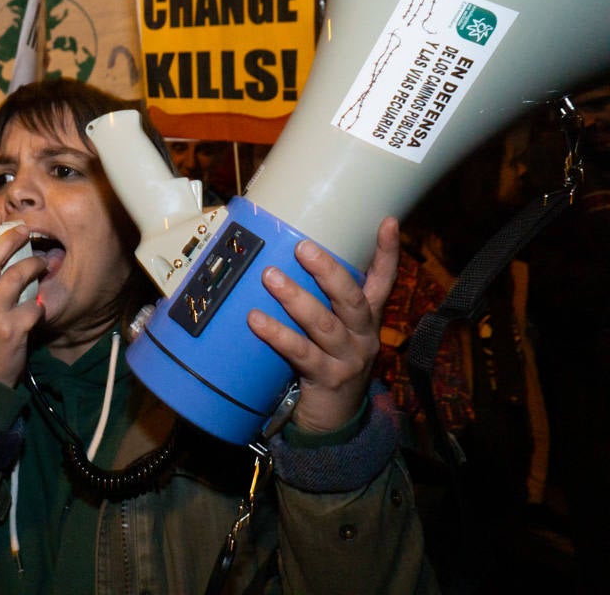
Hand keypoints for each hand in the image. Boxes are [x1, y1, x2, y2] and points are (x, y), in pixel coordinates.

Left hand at [247, 216, 399, 432]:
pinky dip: (278, 334)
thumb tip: (277, 263)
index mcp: (366, 319)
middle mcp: (363, 336)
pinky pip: (301, 353)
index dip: (387, 252)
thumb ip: (318, 303)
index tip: (387, 221)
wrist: (334, 422)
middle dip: (328, 271)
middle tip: (302, 247)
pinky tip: (256, 320)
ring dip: (296, 298)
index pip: (383, 281)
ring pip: (324, 323)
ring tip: (270, 276)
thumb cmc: (326, 365)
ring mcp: (348, 359)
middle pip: (352, 298)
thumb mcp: (331, 333)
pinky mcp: (328, 379)